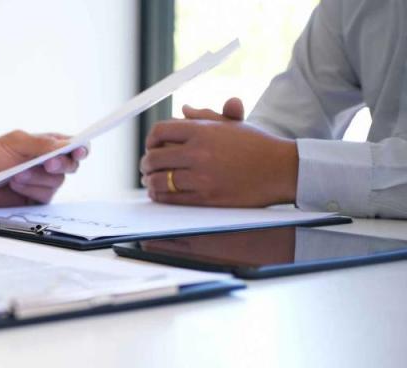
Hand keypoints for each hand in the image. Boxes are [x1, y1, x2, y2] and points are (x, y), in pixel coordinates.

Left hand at [0, 130, 88, 206]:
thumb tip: (66, 145)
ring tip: (16, 175)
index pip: (73, 145)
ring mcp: (44, 182)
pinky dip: (30, 190)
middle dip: (60, 165)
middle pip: (71, 166)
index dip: (81, 148)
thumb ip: (41, 143)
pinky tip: (16, 185)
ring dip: (36, 178)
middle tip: (47, 163)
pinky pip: (43, 196)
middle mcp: (50, 164)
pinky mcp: (36, 199)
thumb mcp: (15, 142)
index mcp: (48, 145)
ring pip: (56, 182)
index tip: (79, 151)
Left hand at [140, 97, 298, 206]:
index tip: (151, 146)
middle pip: (154, 157)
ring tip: (150, 181)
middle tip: (146, 166)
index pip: (160, 131)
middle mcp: (199, 152)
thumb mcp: (231, 124)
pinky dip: (160, 196)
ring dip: (150, 181)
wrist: (282, 169)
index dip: (150, 140)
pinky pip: (172, 198)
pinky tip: (160, 194)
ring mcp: (202, 176)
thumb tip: (184, 110)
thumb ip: (204, 117)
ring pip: (159, 180)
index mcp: (202, 131)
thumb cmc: (257, 145)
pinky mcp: (207, 198)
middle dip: (146, 163)